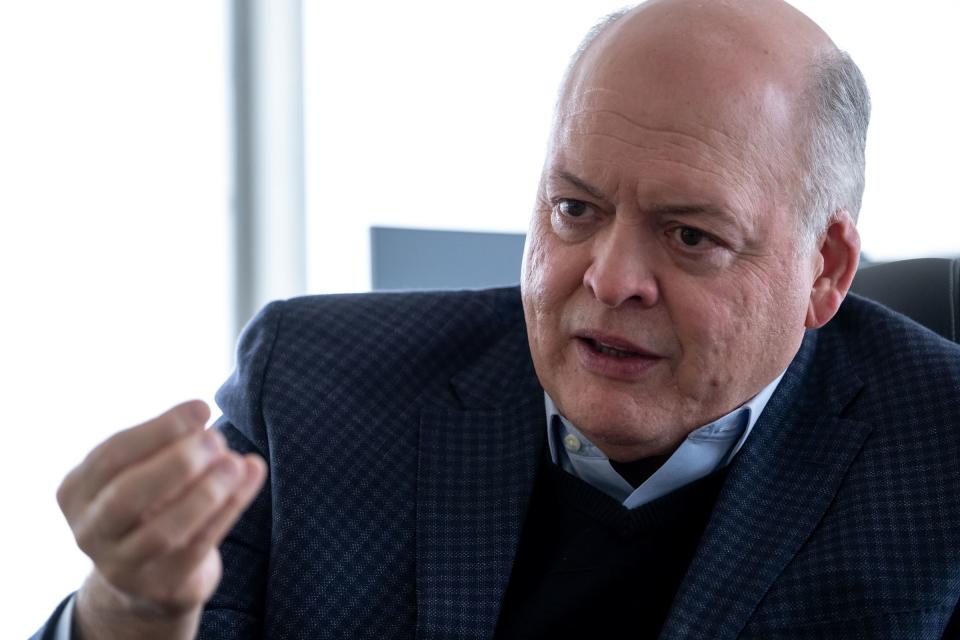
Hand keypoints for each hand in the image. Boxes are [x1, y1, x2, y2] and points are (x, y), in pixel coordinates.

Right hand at [56, 400, 266, 639]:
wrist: (148, 578)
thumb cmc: (150, 505)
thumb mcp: (144, 471)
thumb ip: (167, 446)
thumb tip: (202, 419)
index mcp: (77, 491)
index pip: (112, 454)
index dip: (160, 429)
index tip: (202, 408)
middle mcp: (90, 531)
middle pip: (127, 495)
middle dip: (176, 463)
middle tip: (216, 438)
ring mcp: (121, 566)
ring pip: (163, 530)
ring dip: (206, 492)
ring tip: (235, 462)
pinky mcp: (161, 586)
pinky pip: (199, 546)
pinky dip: (229, 509)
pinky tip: (251, 476)